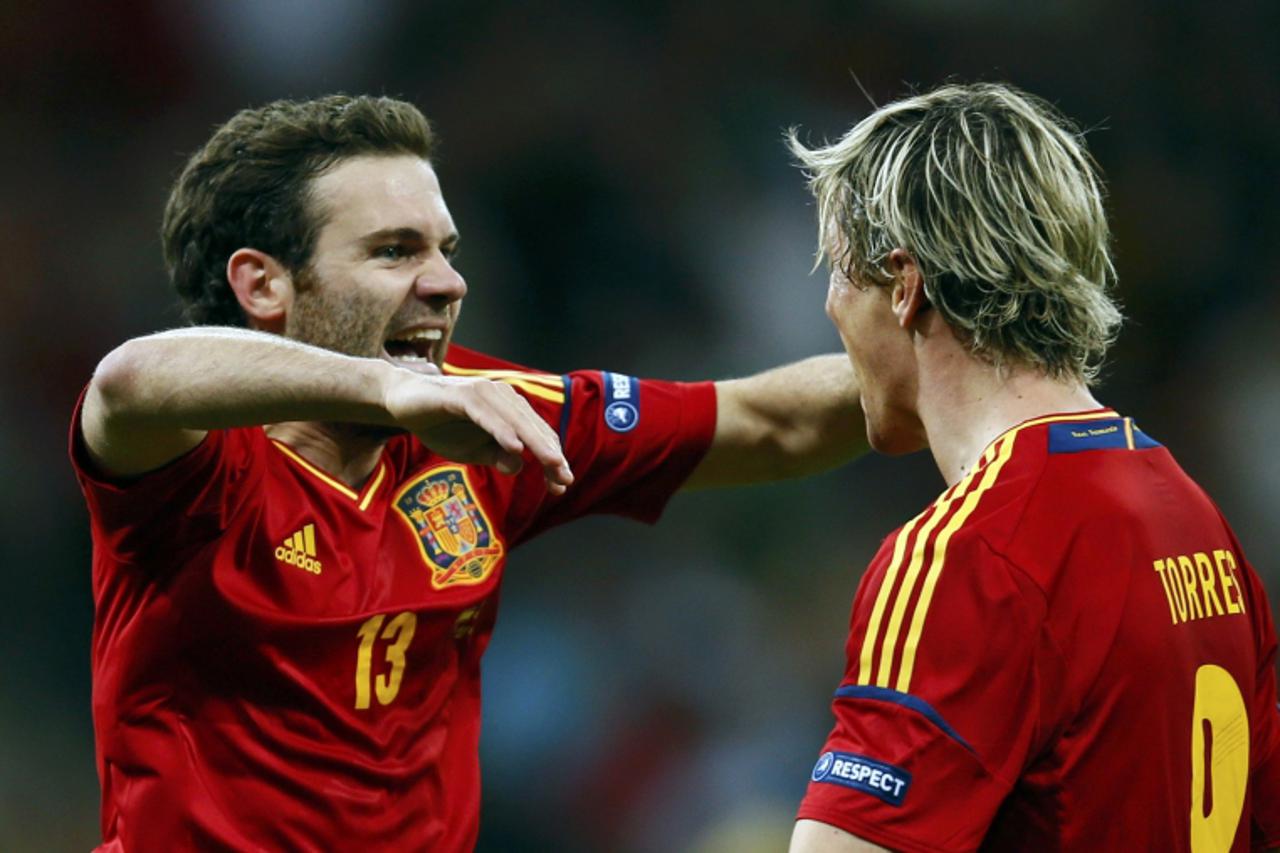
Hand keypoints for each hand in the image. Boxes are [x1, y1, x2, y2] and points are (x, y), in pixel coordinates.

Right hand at [383, 369, 573, 493]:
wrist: (403, 402)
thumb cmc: (442, 425)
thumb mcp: (473, 450)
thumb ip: (497, 456)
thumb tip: (519, 465)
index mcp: (510, 409)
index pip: (538, 436)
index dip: (552, 460)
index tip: (561, 486)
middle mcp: (502, 396)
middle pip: (534, 428)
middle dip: (551, 455)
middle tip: (564, 479)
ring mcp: (483, 393)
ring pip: (516, 420)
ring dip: (535, 443)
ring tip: (552, 463)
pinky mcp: (461, 395)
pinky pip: (487, 414)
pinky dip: (502, 430)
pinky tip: (516, 447)